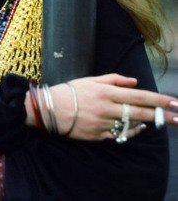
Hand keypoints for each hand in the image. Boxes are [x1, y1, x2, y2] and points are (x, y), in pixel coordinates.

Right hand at [47, 74, 177, 139]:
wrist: (50, 109)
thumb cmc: (70, 91)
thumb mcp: (90, 80)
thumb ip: (114, 79)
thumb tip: (135, 82)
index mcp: (106, 92)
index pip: (138, 96)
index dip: (158, 99)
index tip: (174, 102)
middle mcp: (107, 108)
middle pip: (140, 113)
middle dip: (162, 115)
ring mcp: (104, 123)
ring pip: (131, 126)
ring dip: (144, 123)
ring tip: (154, 121)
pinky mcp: (99, 136)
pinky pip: (120, 135)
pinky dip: (130, 131)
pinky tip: (135, 128)